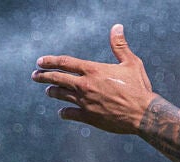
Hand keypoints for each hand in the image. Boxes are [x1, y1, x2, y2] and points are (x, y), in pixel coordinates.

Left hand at [33, 25, 155, 134]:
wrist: (144, 114)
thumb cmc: (139, 87)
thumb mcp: (131, 63)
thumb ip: (120, 46)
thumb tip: (117, 27)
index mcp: (93, 70)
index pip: (65, 62)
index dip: (50, 61)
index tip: (39, 61)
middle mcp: (85, 85)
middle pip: (57, 78)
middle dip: (44, 76)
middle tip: (35, 76)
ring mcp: (85, 102)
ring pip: (61, 95)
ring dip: (53, 92)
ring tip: (48, 91)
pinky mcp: (89, 117)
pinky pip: (70, 113)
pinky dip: (64, 112)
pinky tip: (62, 112)